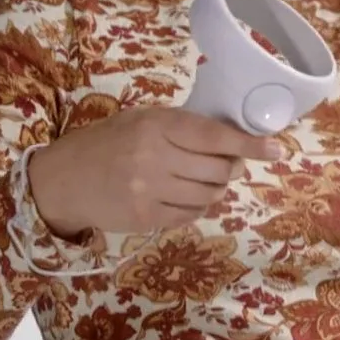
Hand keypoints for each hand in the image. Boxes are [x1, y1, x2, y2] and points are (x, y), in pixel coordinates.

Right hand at [27, 106, 284, 237]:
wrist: (63, 179)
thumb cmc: (110, 142)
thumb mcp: (144, 120)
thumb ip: (185, 128)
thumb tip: (237, 142)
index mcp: (157, 126)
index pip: (216, 137)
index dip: (250, 144)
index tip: (277, 150)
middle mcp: (154, 158)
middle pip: (219, 170)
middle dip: (232, 168)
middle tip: (227, 165)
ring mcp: (149, 191)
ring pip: (210, 196)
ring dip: (216, 189)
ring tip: (203, 180)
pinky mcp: (146, 219)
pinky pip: (192, 215)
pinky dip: (197, 207)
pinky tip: (184, 196)